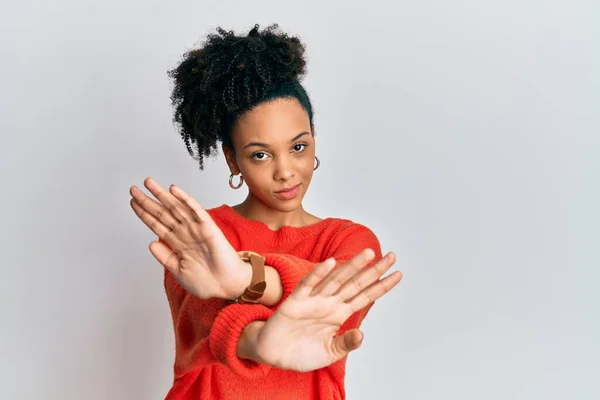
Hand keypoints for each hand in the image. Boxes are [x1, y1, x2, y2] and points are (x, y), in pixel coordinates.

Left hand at [129, 177, 249, 299]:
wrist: (227, 286)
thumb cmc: (207, 281)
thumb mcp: (178, 271)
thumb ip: (165, 257)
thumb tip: (150, 243)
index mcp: (178, 243)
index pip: (157, 224)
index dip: (144, 213)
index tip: (133, 203)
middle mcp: (185, 233)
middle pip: (163, 213)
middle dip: (148, 200)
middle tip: (134, 189)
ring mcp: (196, 229)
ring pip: (176, 208)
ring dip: (162, 195)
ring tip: (148, 183)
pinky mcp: (209, 228)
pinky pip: (196, 211)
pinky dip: (186, 200)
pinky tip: (174, 190)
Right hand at [248, 249, 401, 371]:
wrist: (272, 354)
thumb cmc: (300, 352)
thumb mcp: (329, 353)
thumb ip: (346, 344)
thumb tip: (362, 334)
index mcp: (339, 313)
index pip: (365, 296)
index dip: (381, 286)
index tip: (398, 274)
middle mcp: (329, 303)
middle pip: (356, 283)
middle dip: (374, 270)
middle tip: (392, 256)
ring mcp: (314, 300)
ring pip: (336, 279)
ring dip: (352, 266)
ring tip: (369, 254)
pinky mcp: (296, 302)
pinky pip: (308, 285)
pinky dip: (318, 274)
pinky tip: (330, 264)